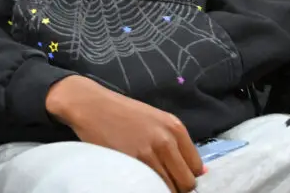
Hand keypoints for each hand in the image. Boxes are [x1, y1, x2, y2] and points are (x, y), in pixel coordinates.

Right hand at [47, 76, 204, 192]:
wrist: (90, 104)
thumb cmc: (120, 112)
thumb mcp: (154, 120)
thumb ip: (174, 142)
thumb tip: (199, 171)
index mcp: (175, 127)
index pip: (196, 167)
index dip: (186, 176)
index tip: (175, 178)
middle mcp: (167, 139)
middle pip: (186, 181)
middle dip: (177, 187)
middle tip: (162, 183)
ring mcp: (149, 152)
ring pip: (169, 187)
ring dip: (161, 187)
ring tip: (148, 180)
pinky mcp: (132, 161)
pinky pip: (149, 186)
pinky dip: (147, 187)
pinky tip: (138, 180)